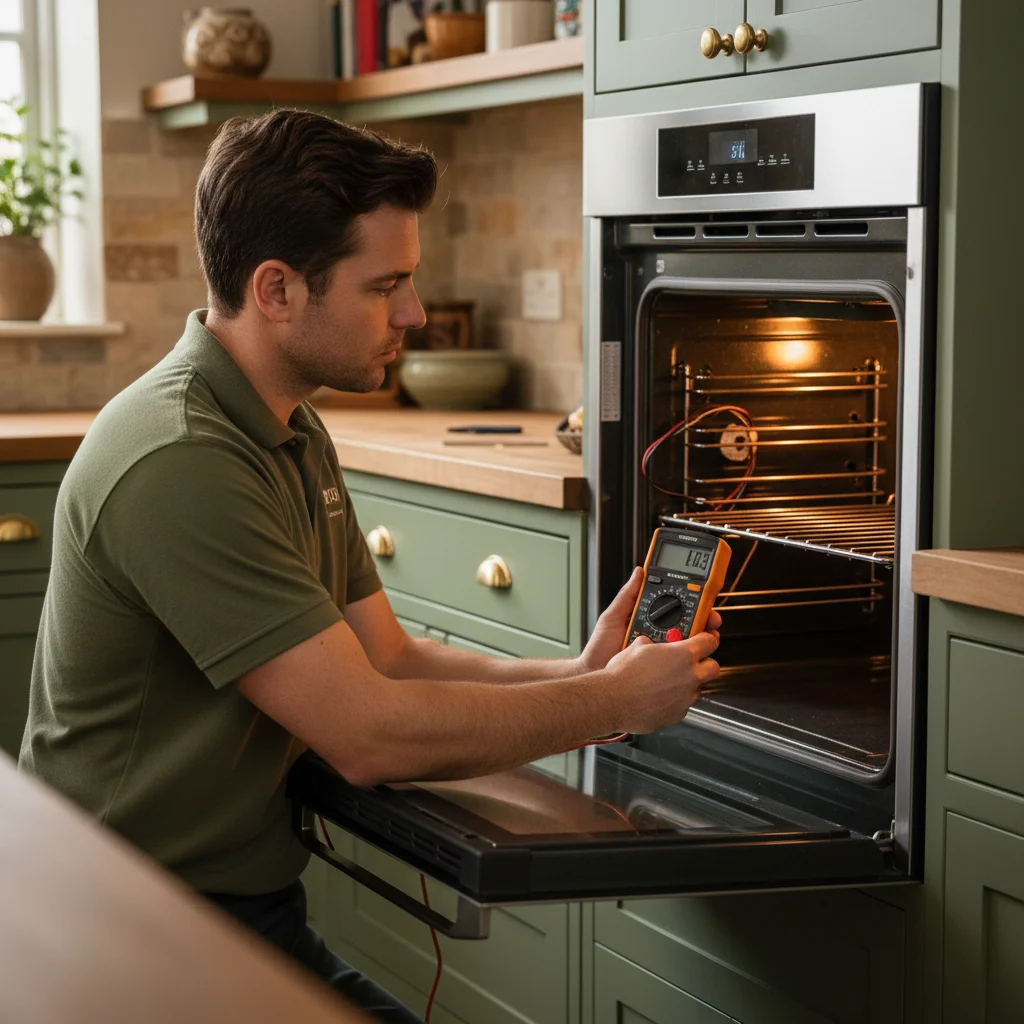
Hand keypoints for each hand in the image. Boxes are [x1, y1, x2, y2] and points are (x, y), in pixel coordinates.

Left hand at [578, 566, 721, 672]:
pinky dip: (690, 663)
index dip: (693, 602)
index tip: (704, 596)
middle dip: (705, 621)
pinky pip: (681, 667)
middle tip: (710, 619)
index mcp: (650, 621)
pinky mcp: (662, 671)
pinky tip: (691, 657)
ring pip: (689, 647)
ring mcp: (662, 655)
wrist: (595, 675)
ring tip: (704, 636)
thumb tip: (639, 572)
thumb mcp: (612, 617)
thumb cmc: (600, 649)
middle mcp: (659, 637)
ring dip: (701, 642)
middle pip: (690, 627)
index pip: (676, 608)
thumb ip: (627, 595)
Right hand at [603, 630, 719, 733]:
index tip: (706, 638)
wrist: (612, 700)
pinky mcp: (678, 714)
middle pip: (713, 667)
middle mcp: (690, 676)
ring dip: (687, 683)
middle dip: (705, 663)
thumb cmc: (623, 674)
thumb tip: (652, 645)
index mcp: (683, 654)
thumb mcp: (638, 646)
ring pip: (697, 688)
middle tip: (692, 661)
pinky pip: (683, 704)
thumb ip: (654, 644)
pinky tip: (658, 696)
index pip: (710, 641)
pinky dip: (675, 699)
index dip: (708, 638)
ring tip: (667, 681)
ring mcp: (686, 697)